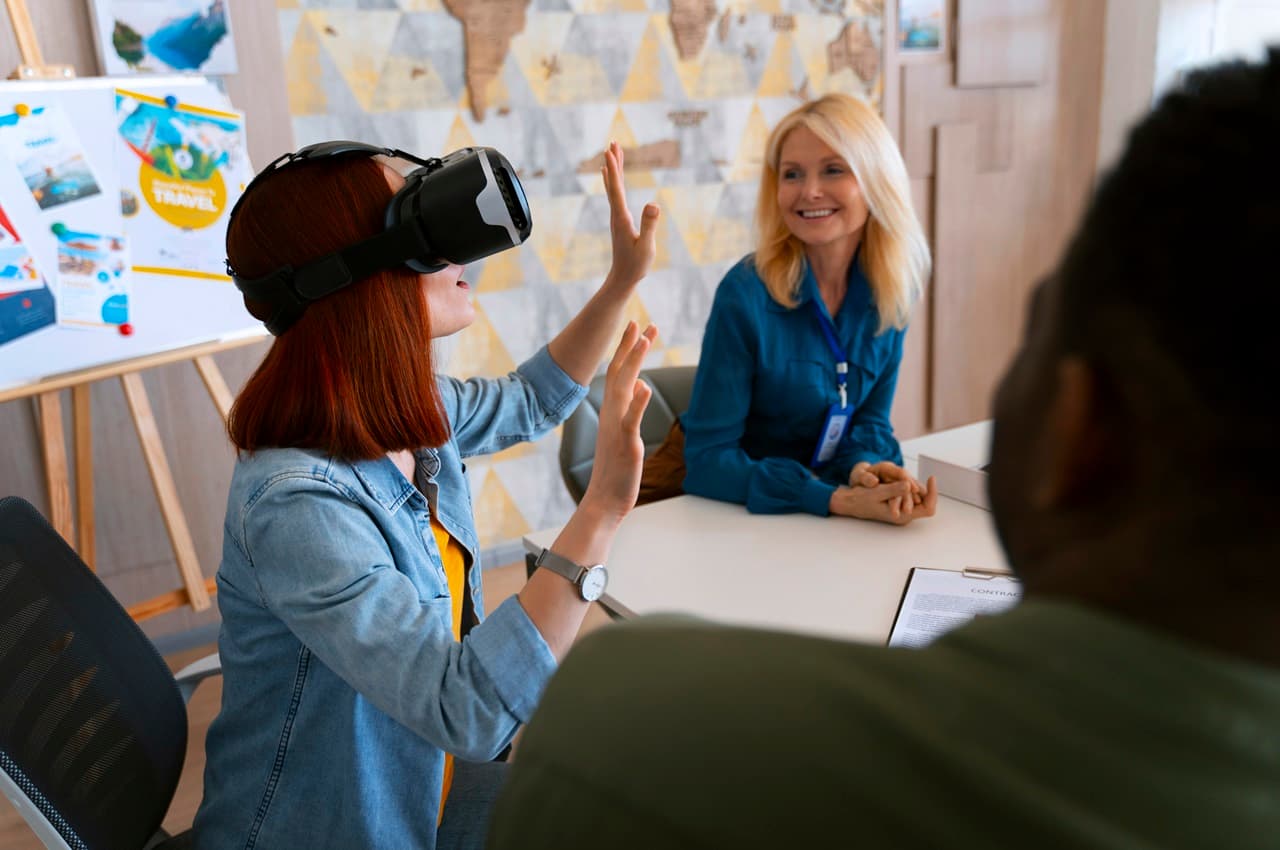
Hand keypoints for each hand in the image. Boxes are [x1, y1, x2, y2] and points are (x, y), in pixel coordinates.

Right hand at [579, 321, 657, 522]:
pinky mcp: (626, 445)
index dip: (627, 348)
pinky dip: (638, 404)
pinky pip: (631, 421)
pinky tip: (645, 387)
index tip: (637, 326)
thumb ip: (631, 410)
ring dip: (633, 363)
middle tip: (640, 322)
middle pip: (620, 373)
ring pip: (624, 389)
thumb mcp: (625, 434)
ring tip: (643, 340)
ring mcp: (618, 428)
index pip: (619, 372)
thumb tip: (640, 387)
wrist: (604, 500)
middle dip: (630, 346)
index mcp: (612, 411)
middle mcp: (612, 415)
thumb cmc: (616, 470)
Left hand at [602, 141, 659, 286]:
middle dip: (613, 162)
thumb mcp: (646, 246)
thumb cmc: (636, 265)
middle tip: (611, 142)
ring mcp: (617, 216)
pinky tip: (612, 176)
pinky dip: (615, 181)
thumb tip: (654, 204)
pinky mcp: (621, 220)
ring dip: (614, 169)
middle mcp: (616, 214)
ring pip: (614, 187)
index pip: (617, 189)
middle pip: (613, 183)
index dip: (614, 169)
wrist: (623, 278)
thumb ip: (649, 225)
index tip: (610, 151)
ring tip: (613, 152)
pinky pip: (617, 195)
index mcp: (622, 218)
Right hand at [849, 460, 924, 515]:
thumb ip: (894, 490)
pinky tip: (902, 479)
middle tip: (918, 476)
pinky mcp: (899, 506)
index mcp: (902, 516)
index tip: (931, 477)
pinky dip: (910, 487)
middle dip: (924, 488)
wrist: (851, 503)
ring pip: (919, 499)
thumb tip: (908, 485)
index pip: (928, 508)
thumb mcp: (877, 492)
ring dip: (916, 486)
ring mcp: (903, 512)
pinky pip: (912, 496)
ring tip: (906, 477)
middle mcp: (905, 516)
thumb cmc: (862, 499)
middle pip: (926, 503)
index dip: (933, 493)